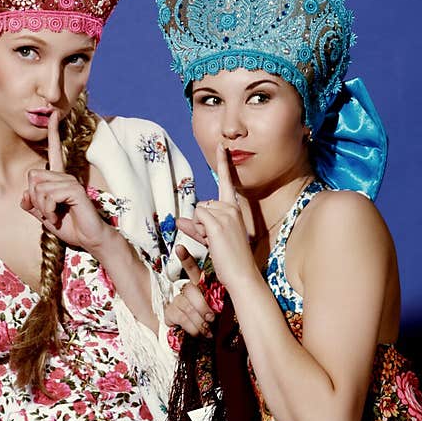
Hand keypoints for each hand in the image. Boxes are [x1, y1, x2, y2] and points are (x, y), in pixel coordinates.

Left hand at [20, 111, 111, 251]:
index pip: (55, 152)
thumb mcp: (45, 216)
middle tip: (46, 212)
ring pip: (39, 187)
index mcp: (59, 179)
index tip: (53, 114)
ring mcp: (71, 182)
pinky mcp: (75, 190)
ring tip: (54, 216)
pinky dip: (48, 209)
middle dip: (34, 198)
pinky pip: (49, 194)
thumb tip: (24, 195)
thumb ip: (33, 205)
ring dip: (42, 207)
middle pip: (32, 176)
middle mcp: (65, 176)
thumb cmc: (70, 227)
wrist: (89, 239)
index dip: (54, 133)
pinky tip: (57, 216)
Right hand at [163, 244, 214, 336]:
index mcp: (199, 286)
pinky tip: (198, 332)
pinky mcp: (169, 313)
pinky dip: (192, 327)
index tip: (179, 248)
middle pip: (190, 291)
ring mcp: (176, 301)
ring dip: (199, 321)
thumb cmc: (216, 322)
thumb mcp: (222, 308)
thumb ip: (221, 299)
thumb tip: (226, 294)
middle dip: (202, 307)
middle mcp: (186, 291)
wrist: (207, 338)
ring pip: (185, 306)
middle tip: (212, 318)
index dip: (185, 259)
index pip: (192, 270)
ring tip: (208, 329)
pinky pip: (179, 317)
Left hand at [176, 144, 253, 289]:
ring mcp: (226, 214)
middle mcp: (232, 208)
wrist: (242, 275)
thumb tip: (179, 220)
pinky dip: (198, 230)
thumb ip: (196, 228)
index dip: (224, 163)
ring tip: (213, 242)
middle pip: (201, 204)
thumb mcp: (212, 240)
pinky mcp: (218, 223)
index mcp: (234, 210)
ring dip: (199, 228)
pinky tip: (211, 242)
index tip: (221, 145)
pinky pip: (197, 218)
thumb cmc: (229, 259)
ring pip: (198, 211)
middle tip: (213, 240)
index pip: (227, 182)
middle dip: (200, 222)